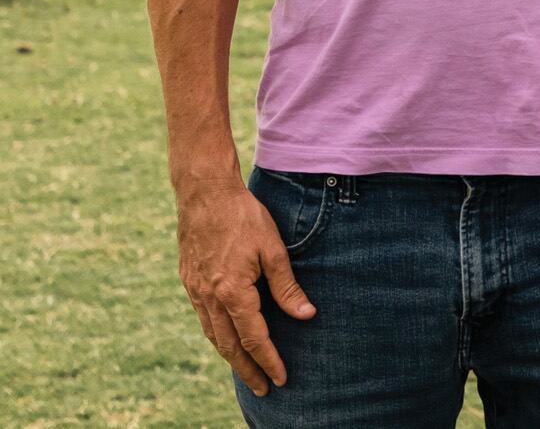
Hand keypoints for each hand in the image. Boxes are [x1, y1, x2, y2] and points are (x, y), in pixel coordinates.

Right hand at [174, 180, 314, 394]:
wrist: (205, 194)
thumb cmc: (245, 217)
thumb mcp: (274, 250)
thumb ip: (287, 287)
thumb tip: (306, 316)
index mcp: (232, 291)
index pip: (253, 338)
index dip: (268, 360)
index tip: (281, 378)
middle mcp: (209, 297)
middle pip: (228, 346)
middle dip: (247, 369)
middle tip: (263, 389)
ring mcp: (195, 290)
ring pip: (212, 335)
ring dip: (229, 356)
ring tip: (247, 370)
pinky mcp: (188, 281)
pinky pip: (203, 318)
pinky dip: (216, 335)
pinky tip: (226, 338)